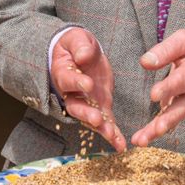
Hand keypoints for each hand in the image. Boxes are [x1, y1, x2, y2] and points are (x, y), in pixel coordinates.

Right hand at [50, 28, 126, 151]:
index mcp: (63, 73)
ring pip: (90, 118)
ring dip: (100, 128)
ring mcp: (86, 102)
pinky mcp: (100, 106)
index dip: (77, 82)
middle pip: (76, 106)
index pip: (68, 79)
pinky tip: (120, 145)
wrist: (79, 53)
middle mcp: (72, 93)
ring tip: (111, 136)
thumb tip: (83, 56)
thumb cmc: (75, 45)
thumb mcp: (77, 39)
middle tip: (96, 119)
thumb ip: (80, 46)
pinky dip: (112, 135)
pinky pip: (106, 122)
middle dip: (86, 114)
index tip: (87, 84)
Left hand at [131, 30, 184, 146]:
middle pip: (182, 107)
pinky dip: (157, 129)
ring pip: (175, 117)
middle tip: (155, 129)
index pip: (182, 80)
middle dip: (168, 120)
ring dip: (158, 130)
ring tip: (141, 140)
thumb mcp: (184, 39)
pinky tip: (143, 138)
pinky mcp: (182, 105)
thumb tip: (145, 62)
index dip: (169, 87)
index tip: (154, 95)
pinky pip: (170, 118)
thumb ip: (165, 50)